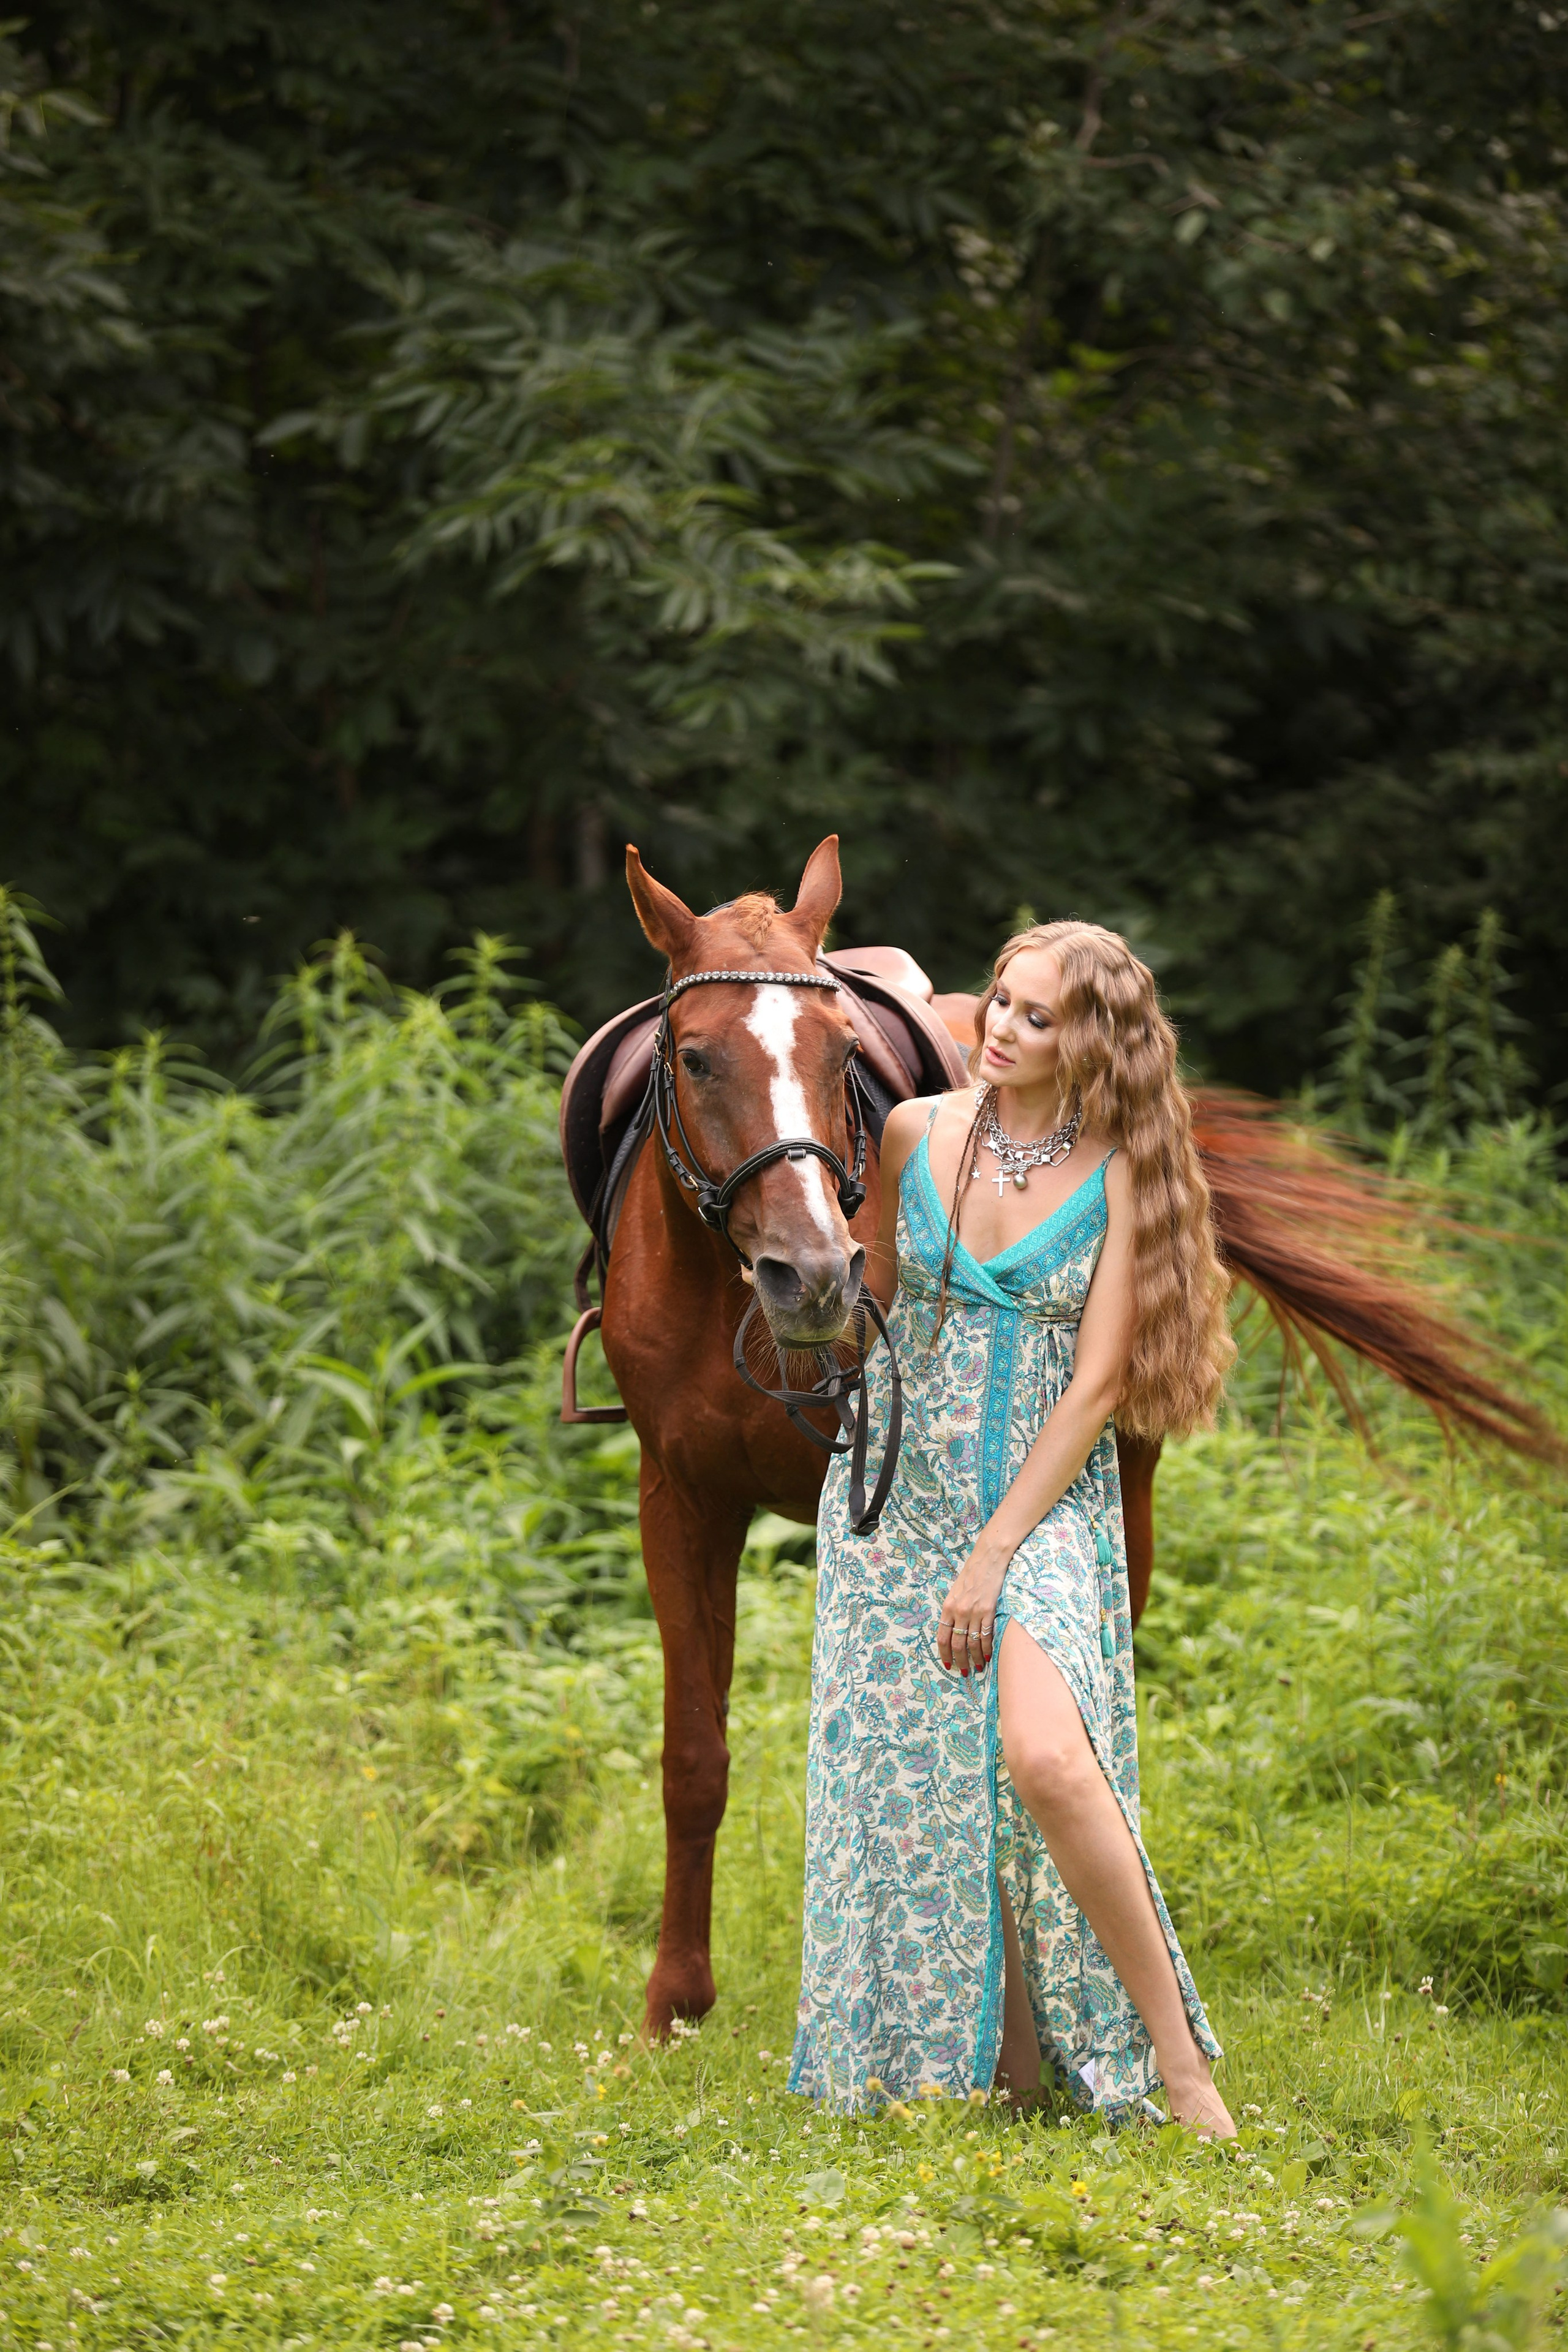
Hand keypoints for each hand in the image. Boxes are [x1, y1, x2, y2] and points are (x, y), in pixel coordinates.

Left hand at [937, 1532, 1011, 1676]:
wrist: (988, 1559)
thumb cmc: (972, 1574)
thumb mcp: (955, 1591)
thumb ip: (953, 1610)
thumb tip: (953, 1630)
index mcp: (947, 1607)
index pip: (942, 1637)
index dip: (944, 1653)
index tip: (948, 1665)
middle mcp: (959, 1611)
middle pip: (957, 1644)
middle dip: (960, 1661)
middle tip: (964, 1673)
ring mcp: (974, 1612)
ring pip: (972, 1643)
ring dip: (974, 1659)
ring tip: (977, 1668)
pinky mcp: (989, 1611)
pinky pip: (986, 1635)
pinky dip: (986, 1649)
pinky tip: (987, 1656)